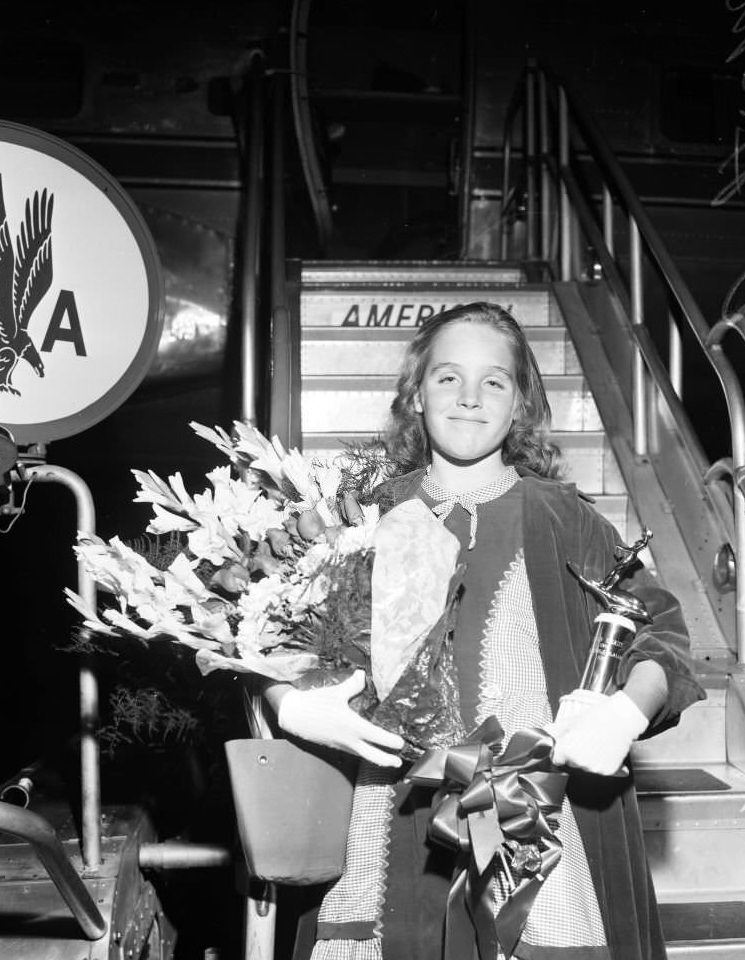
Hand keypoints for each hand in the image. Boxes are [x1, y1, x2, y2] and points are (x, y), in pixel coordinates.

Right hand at [277, 669, 403, 767]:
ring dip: (375, 757)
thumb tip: (362, 675)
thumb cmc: (315, 703)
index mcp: (352, 726)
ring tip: (386, 756)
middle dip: (387, 760)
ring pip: (362, 755)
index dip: (391, 742)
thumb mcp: (336, 692)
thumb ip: (352, 685)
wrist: (294, 715)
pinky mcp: (334, 745)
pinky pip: (352, 751)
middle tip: (398, 762)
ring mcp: (341, 745)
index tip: (401, 743)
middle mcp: (349, 739)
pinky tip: (365, 745)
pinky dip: (362, 751)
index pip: (377, 737)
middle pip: (372, 756)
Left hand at [549, 689, 647, 775]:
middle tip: (585, 740)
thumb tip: (544, 733)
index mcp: (567, 750)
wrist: (621, 718)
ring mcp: (594, 769)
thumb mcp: (571, 721)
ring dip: (588, 759)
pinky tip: (604, 749)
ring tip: (596, 743)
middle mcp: (579, 762)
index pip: (556, 759)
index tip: (567, 745)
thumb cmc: (597, 717)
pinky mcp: (608, 772)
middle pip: (571, 764)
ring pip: (586, 768)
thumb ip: (555, 731)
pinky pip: (600, 771)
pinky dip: (601, 763)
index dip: (561, 751)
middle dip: (575, 754)